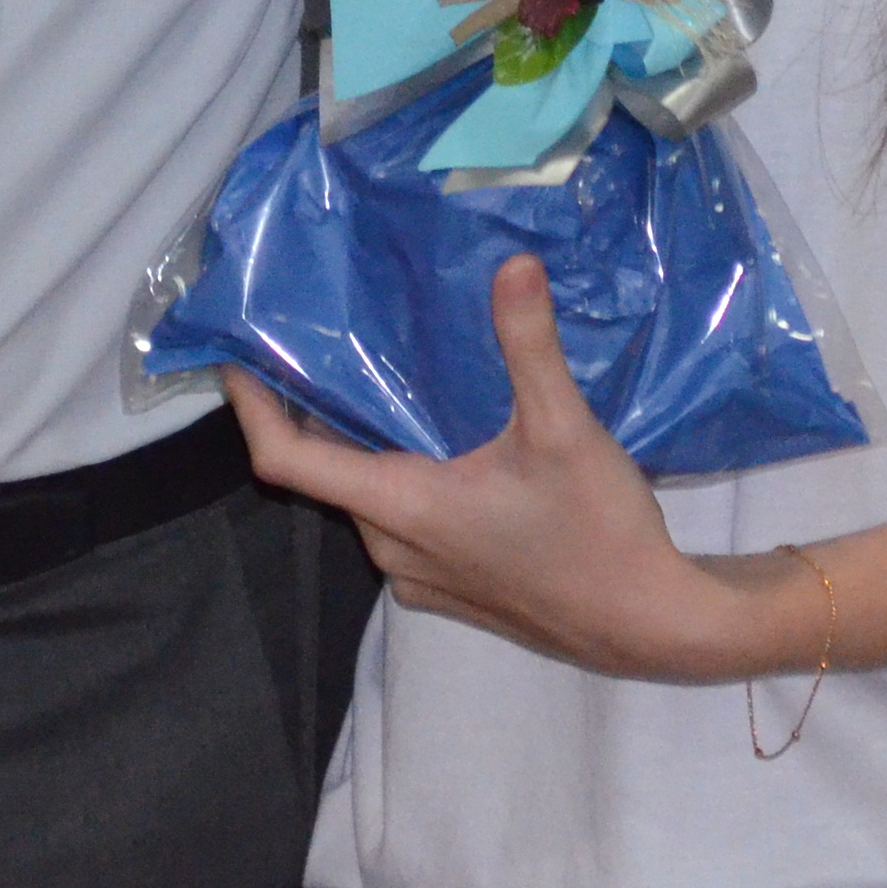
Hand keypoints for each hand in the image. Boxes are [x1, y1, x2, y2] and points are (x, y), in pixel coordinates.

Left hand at [223, 256, 799, 682]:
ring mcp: (419, 577)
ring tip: (373, 377)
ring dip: (357, 447)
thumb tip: (512, 264)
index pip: (286, 461)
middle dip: (309, 414)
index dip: (251, 407)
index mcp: (402, 507)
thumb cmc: (598, 531)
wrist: (650, 624)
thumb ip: (528, 344)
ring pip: (362, 500)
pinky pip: (395, 527)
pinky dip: (393, 481)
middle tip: (316, 342)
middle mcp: (393, 548)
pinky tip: (434, 442)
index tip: (236, 355)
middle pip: (323, 475)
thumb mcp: (565, 428)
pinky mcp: (448, 589)